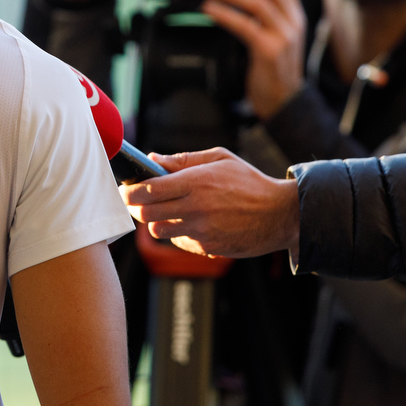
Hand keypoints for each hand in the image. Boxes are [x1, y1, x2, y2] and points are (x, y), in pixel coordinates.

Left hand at [122, 147, 298, 258]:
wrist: (280, 214)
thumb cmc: (249, 182)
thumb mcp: (220, 159)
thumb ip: (183, 160)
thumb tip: (153, 159)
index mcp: (197, 181)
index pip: (150, 189)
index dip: (131, 191)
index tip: (125, 190)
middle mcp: (196, 206)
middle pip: (147, 212)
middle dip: (136, 207)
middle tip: (136, 203)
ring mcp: (201, 229)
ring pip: (158, 230)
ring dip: (155, 222)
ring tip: (163, 213)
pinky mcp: (208, 246)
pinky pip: (179, 242)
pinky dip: (177, 235)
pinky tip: (187, 225)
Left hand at [201, 0, 305, 118]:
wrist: (283, 103)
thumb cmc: (271, 71)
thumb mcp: (272, 38)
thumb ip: (261, 18)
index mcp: (294, 16)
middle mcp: (293, 22)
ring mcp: (285, 36)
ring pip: (258, 2)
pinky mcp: (270, 50)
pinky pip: (245, 25)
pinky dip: (224, 14)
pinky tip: (208, 10)